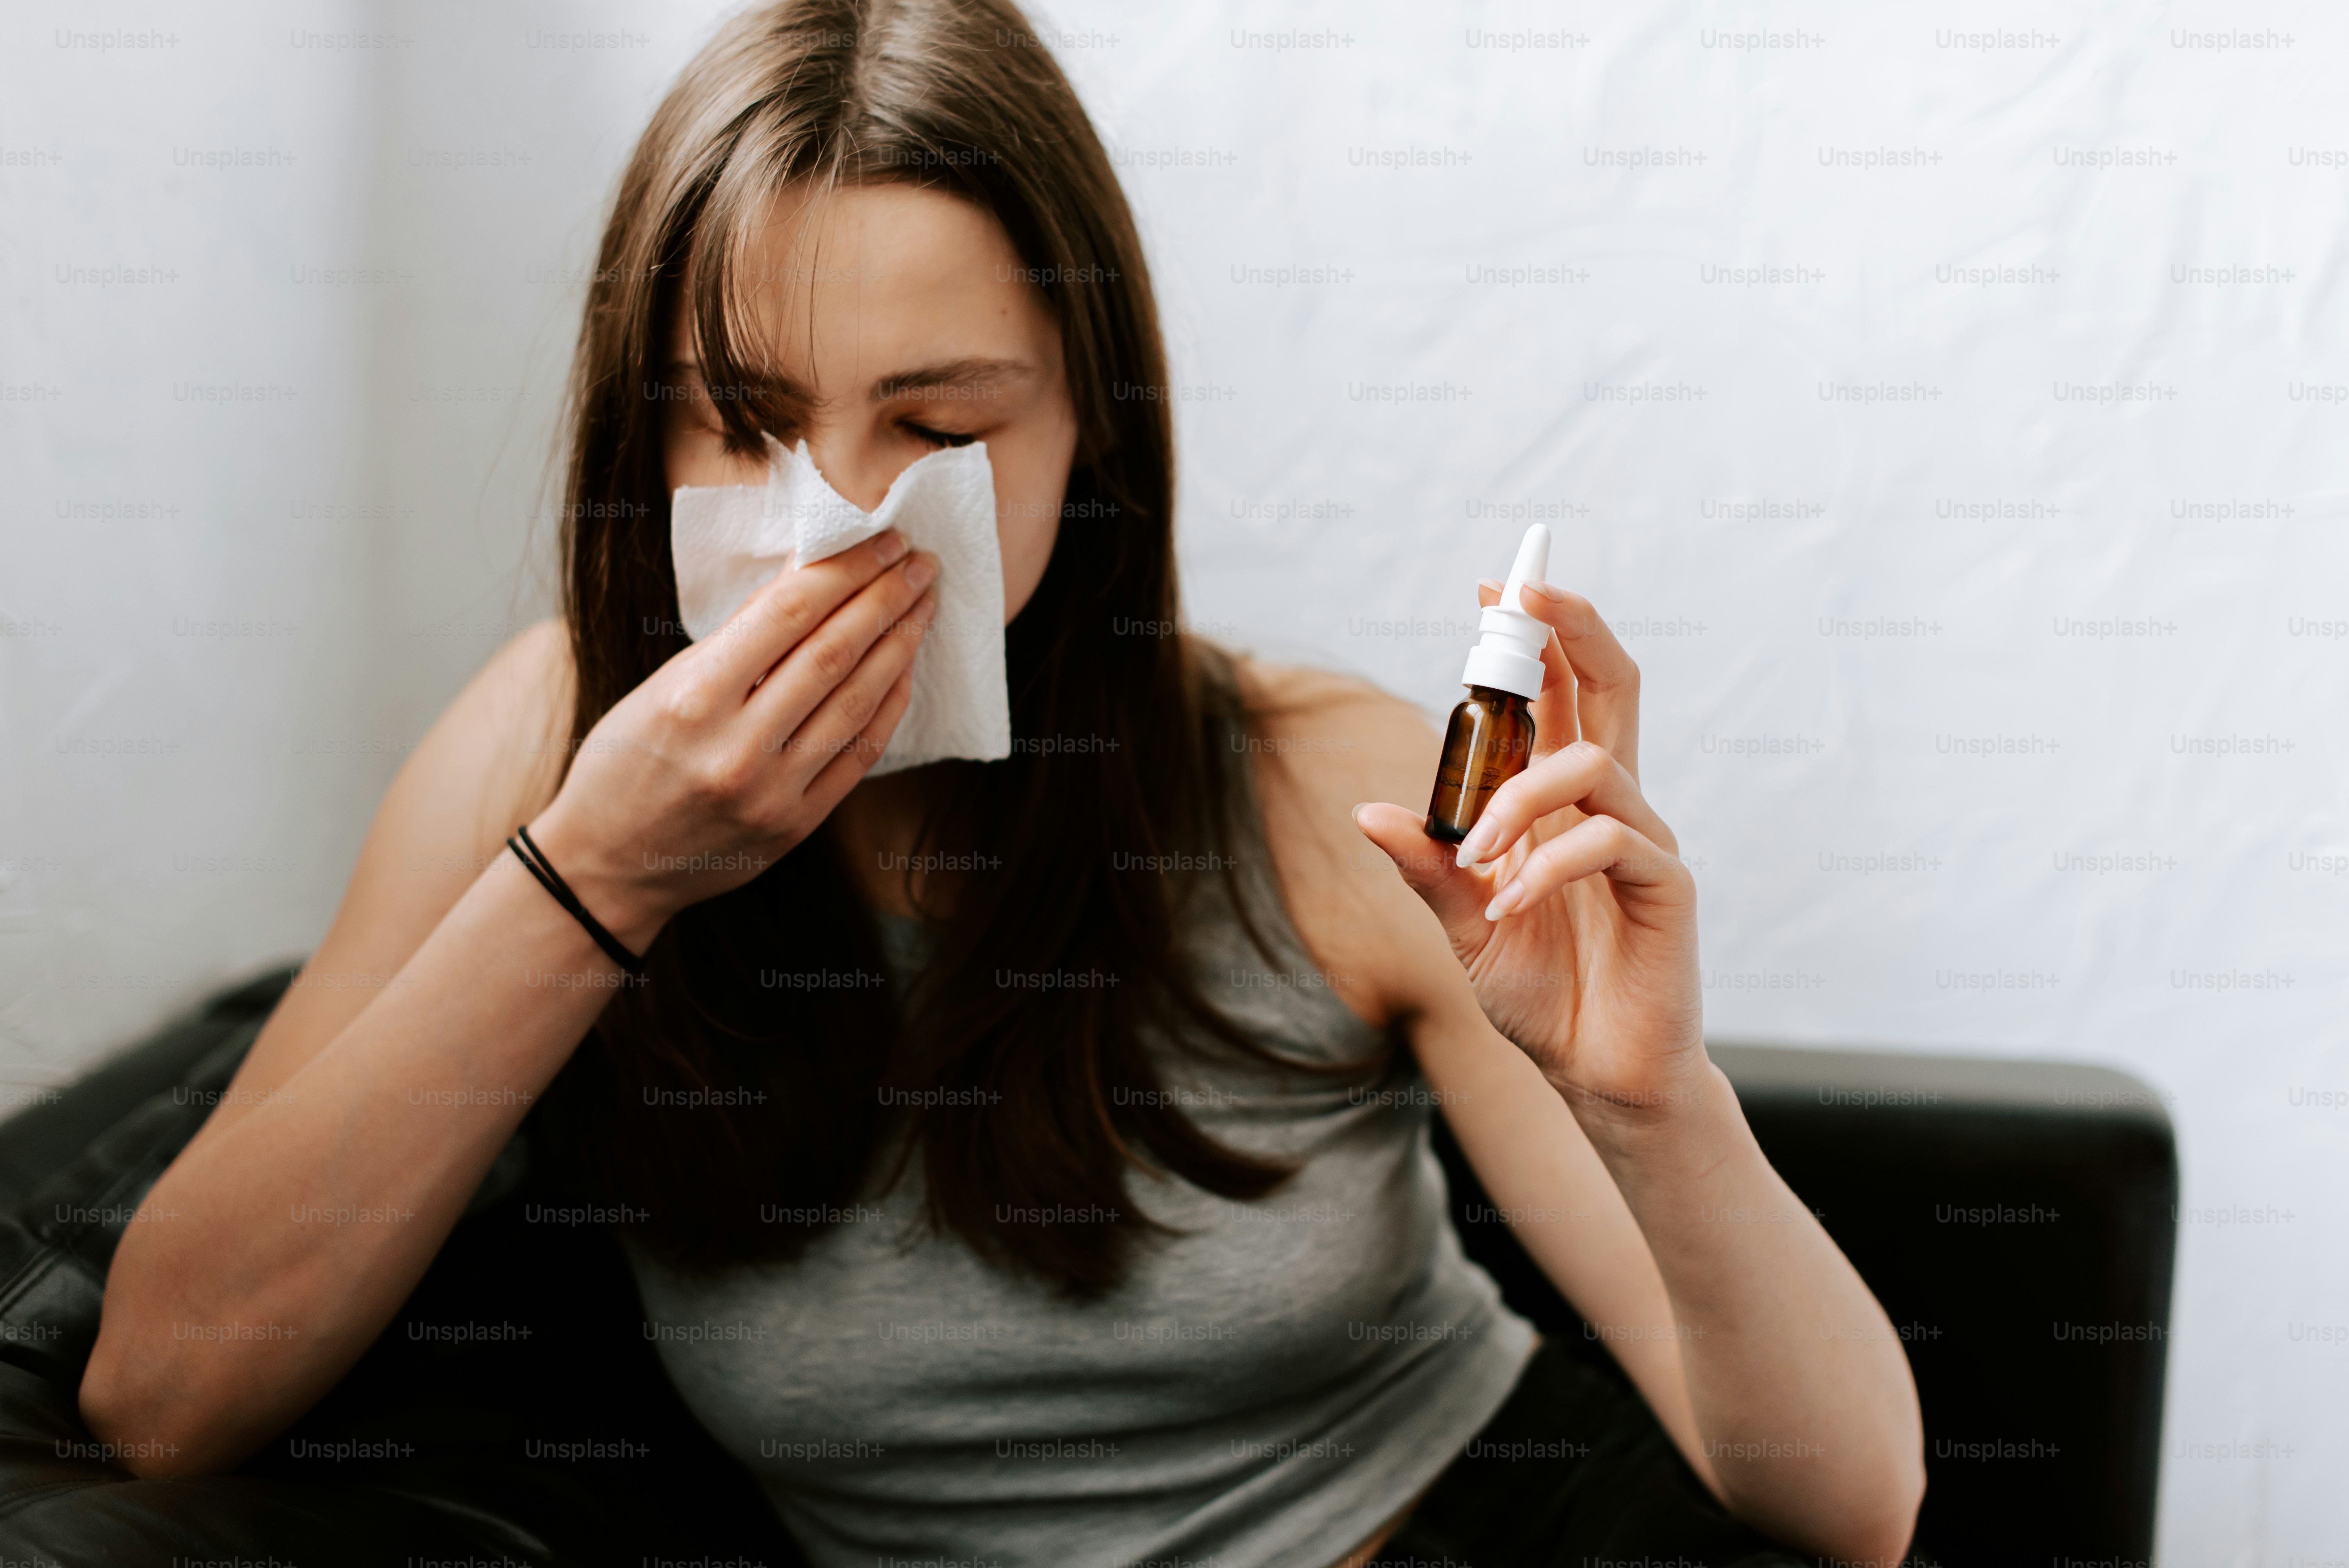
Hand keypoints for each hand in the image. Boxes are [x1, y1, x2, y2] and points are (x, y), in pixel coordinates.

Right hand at [527, 529, 936, 949]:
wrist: (607, 865)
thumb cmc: (626, 762)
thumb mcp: (663, 686)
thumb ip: (738, 640)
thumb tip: (810, 577)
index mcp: (692, 697)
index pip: (788, 612)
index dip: (845, 569)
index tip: (883, 539)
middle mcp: (737, 746)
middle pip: (833, 652)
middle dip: (885, 598)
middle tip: (920, 563)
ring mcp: (772, 792)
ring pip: (856, 701)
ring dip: (899, 645)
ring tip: (922, 606)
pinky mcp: (796, 826)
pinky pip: (858, 754)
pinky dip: (887, 706)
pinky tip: (904, 669)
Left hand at [1354, 578, 1704, 1117]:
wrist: (1593, 1072)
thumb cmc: (1541, 995)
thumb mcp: (1462, 926)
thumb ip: (1428, 867)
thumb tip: (1367, 811)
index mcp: (1563, 804)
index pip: (1560, 696)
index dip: (1537, 637)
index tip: (1497, 589)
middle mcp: (1610, 805)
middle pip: (1611, 685)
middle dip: (1573, 627)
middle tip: (1528, 590)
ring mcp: (1643, 840)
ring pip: (1589, 764)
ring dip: (1518, 801)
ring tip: (1477, 862)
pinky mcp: (1667, 884)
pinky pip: (1608, 842)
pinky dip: (1546, 870)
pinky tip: (1507, 912)